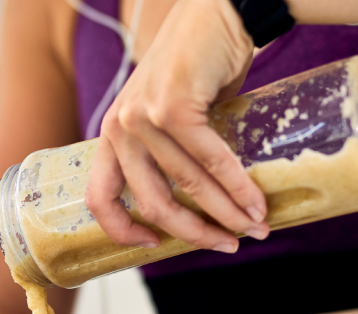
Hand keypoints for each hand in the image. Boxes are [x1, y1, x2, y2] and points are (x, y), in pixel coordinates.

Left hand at [85, 0, 266, 253]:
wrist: (217, 15)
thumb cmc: (199, 70)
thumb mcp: (170, 119)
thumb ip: (170, 156)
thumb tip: (197, 209)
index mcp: (111, 135)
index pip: (100, 197)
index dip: (122, 230)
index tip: (152, 247)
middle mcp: (118, 128)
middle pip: (152, 202)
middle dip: (194, 232)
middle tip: (227, 244)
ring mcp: (142, 117)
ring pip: (186, 185)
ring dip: (226, 213)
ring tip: (255, 228)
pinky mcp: (173, 107)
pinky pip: (209, 161)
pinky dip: (237, 187)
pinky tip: (256, 204)